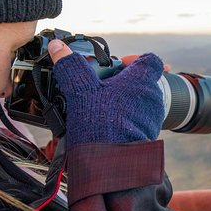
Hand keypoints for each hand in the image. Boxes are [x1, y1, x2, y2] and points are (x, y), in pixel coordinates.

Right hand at [47, 40, 164, 145]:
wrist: (112, 163)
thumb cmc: (102, 124)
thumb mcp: (81, 90)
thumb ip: (70, 67)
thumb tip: (58, 48)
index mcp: (142, 80)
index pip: (150, 60)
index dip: (135, 59)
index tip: (119, 63)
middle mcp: (152, 97)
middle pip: (141, 81)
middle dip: (122, 82)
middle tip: (101, 87)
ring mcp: (152, 118)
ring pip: (138, 102)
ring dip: (122, 102)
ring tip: (98, 108)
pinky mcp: (147, 135)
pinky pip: (136, 121)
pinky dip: (123, 120)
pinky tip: (104, 125)